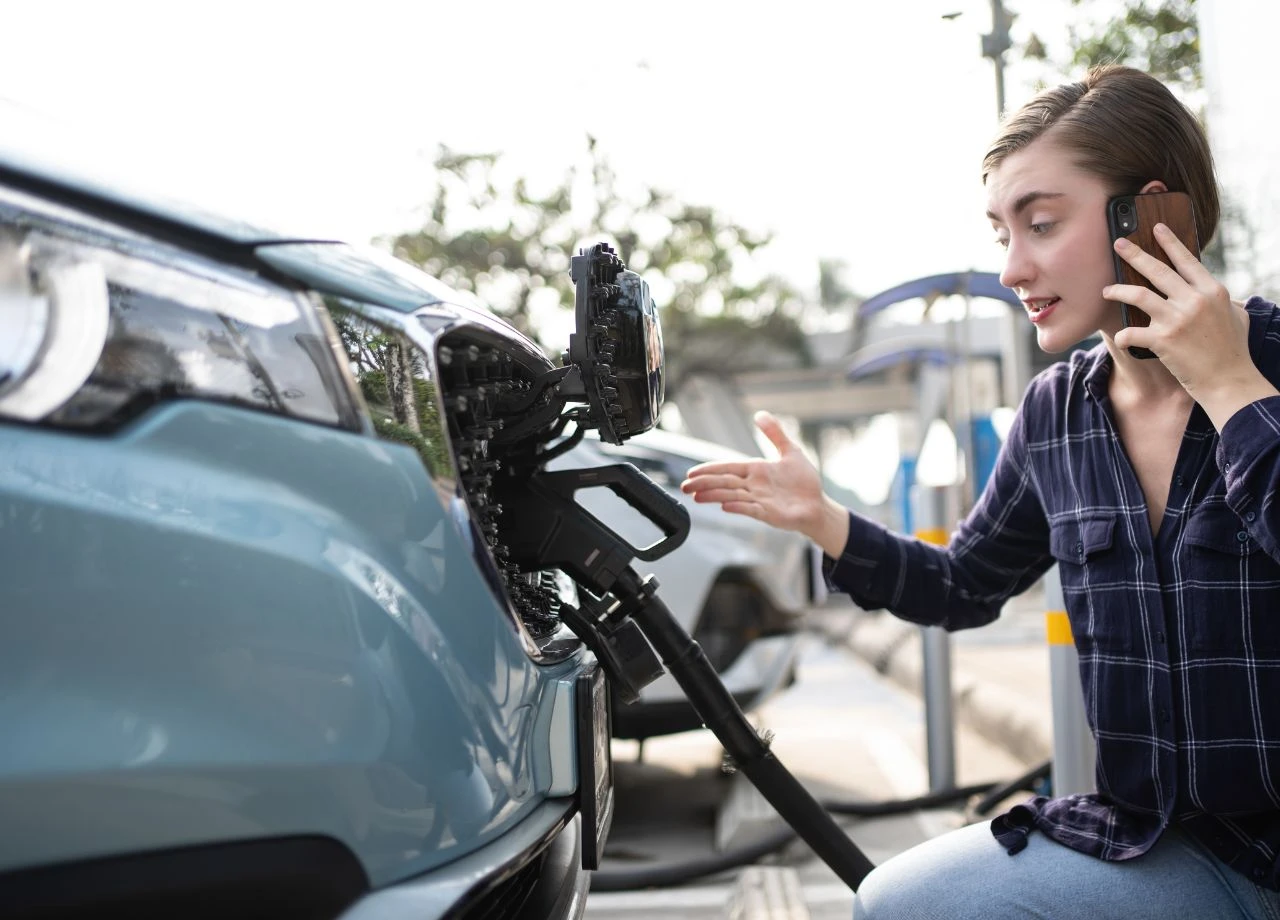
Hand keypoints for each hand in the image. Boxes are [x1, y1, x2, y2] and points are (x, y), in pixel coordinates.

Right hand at [679, 411, 849, 555]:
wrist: (818, 506)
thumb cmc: (804, 481)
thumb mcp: (791, 451)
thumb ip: (775, 433)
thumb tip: (759, 414)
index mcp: (755, 470)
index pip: (727, 468)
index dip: (709, 470)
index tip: (691, 472)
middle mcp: (753, 485)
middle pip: (724, 482)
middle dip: (704, 483)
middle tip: (684, 486)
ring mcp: (759, 500)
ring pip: (731, 495)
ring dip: (714, 496)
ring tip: (696, 496)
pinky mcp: (768, 514)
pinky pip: (750, 509)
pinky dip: (737, 507)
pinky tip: (724, 506)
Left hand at [1107, 224, 1275, 426]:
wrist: (1229, 380)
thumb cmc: (1233, 350)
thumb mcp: (1237, 316)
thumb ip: (1225, 301)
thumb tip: (1218, 294)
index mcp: (1212, 291)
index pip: (1186, 261)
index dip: (1169, 243)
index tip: (1155, 228)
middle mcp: (1194, 301)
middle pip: (1158, 270)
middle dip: (1135, 254)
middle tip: (1118, 243)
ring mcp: (1178, 319)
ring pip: (1138, 295)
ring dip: (1118, 291)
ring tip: (1106, 290)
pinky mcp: (1163, 340)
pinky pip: (1131, 332)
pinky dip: (1122, 335)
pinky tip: (1120, 338)